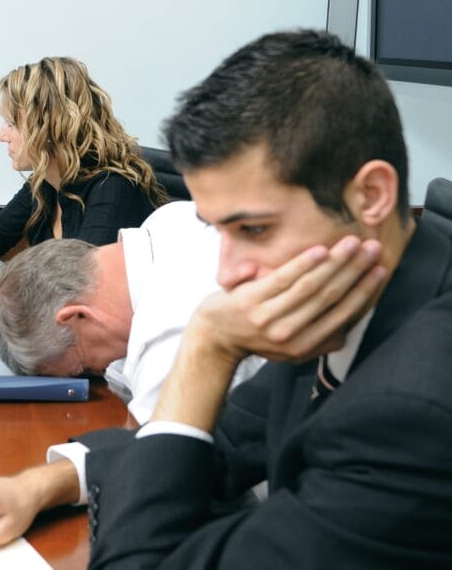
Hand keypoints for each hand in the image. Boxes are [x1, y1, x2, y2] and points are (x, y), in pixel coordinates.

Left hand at [193, 234, 386, 365]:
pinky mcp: (250, 300)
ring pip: (310, 286)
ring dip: (335, 262)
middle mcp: (288, 334)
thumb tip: (349, 328)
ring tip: (353, 243)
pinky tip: (321, 249)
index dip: (363, 292)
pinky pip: (283, 278)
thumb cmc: (254, 337)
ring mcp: (268, 317)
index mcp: (303, 346)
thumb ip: (319, 341)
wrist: (213, 337)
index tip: (379, 270)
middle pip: (330, 296)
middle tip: (373, 248)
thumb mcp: (290, 349)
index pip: (341, 315)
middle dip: (355, 271)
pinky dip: (304, 263)